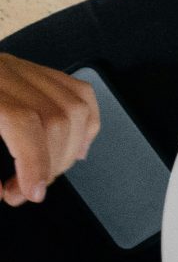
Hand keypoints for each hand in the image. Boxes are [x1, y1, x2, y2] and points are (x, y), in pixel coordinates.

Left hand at [0, 54, 98, 205]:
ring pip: (75, 106)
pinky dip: (85, 125)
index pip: (23, 120)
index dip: (34, 161)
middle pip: (56, 116)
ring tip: (45, 173)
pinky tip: (72, 148)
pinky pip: (79, 94)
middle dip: (50, 164)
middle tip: (27, 190)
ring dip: (69, 150)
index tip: (31, 193)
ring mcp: (21, 68)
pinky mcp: (34, 71)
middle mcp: (3, 71)